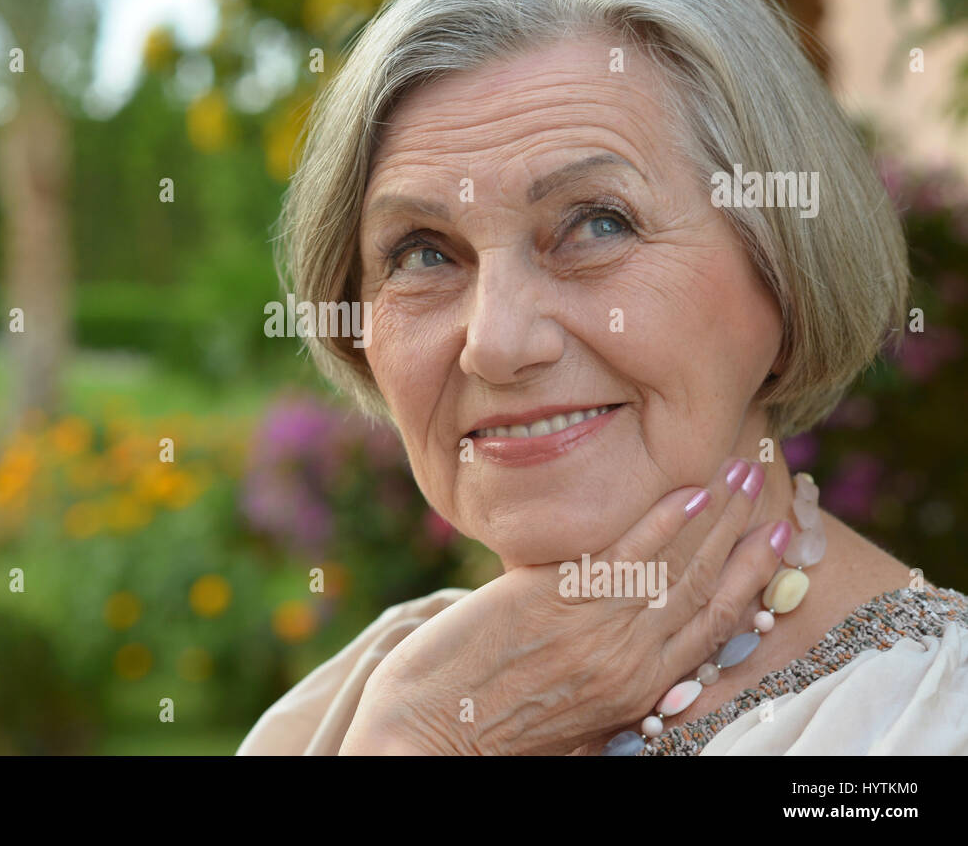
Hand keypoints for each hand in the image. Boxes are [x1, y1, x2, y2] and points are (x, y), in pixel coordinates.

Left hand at [338, 457, 785, 754]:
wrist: (429, 735)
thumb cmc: (490, 723)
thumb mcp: (572, 712)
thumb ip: (609, 675)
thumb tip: (632, 645)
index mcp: (638, 692)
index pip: (711, 627)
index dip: (748, 578)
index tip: (775, 538)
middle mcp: (631, 664)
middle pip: (705, 587)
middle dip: (742, 529)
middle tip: (764, 478)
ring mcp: (597, 633)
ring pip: (676, 566)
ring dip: (716, 513)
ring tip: (743, 468)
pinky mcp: (556, 604)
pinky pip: (626, 556)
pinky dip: (662, 521)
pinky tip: (687, 490)